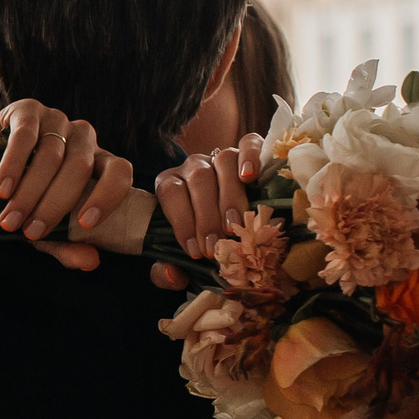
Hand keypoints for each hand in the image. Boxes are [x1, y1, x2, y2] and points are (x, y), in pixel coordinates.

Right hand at [0, 100, 133, 239]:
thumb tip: (92, 262)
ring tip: (9, 218)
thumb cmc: (20, 198)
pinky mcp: (27, 110)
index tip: (85, 224)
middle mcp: (83, 138)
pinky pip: (25, 136)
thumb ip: (67, 244)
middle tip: (30, 231)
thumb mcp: (43, 227)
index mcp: (98, 164)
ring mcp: (56, 120)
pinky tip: (2, 189)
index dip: (108, 196)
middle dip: (54, 205)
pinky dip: (13, 165)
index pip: (120, 172)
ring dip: (29, 191)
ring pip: (51, 155)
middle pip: (79, 168)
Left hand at [150, 146, 250, 288]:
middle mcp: (192, 166)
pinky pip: (248, 143)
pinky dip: (250, 157)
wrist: (226, 214)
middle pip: (198, 180)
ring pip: (222, 162)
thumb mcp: (182, 254)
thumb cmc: (202, 238)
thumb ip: (167, 269)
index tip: (195, 251)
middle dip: (207, 217)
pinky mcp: (246, 148)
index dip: (182, 221)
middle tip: (216, 245)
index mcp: (169, 184)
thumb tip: (170, 275)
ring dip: (229, 196)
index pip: (170, 193)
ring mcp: (219, 154)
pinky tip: (251, 178)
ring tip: (235, 225)